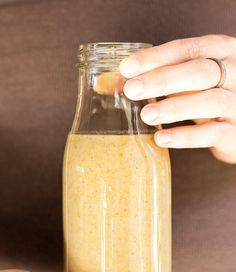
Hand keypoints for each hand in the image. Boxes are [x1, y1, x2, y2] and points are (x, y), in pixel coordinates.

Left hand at [119, 35, 235, 163]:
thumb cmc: (208, 97)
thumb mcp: (186, 82)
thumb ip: (154, 79)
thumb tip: (105, 84)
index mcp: (221, 52)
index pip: (187, 49)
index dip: (156, 57)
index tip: (127, 68)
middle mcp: (234, 74)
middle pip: (200, 71)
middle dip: (163, 80)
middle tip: (132, 90)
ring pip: (210, 101)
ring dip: (174, 107)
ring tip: (145, 115)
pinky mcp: (234, 133)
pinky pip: (212, 133)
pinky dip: (185, 136)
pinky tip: (161, 138)